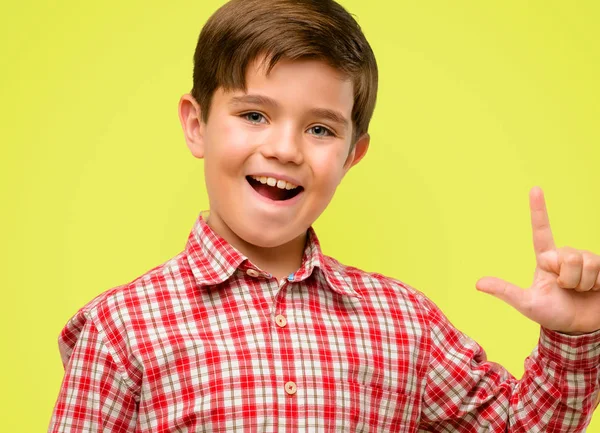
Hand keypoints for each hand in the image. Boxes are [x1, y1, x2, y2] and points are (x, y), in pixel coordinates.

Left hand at [476, 186, 599, 333]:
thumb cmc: (552, 314)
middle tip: (565, 290)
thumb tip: (478, 284)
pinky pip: (599, 269)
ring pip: (584, 262)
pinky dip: (595, 284)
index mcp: (545, 259)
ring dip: (581, 283)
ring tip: (578, 291)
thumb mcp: (527, 303)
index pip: (541, 230)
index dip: (539, 210)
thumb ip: (505, 292)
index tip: (535, 188)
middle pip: (567, 256)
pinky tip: (594, 290)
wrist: (580, 328)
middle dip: (566, 278)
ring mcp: (585, 260)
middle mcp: (565, 255)